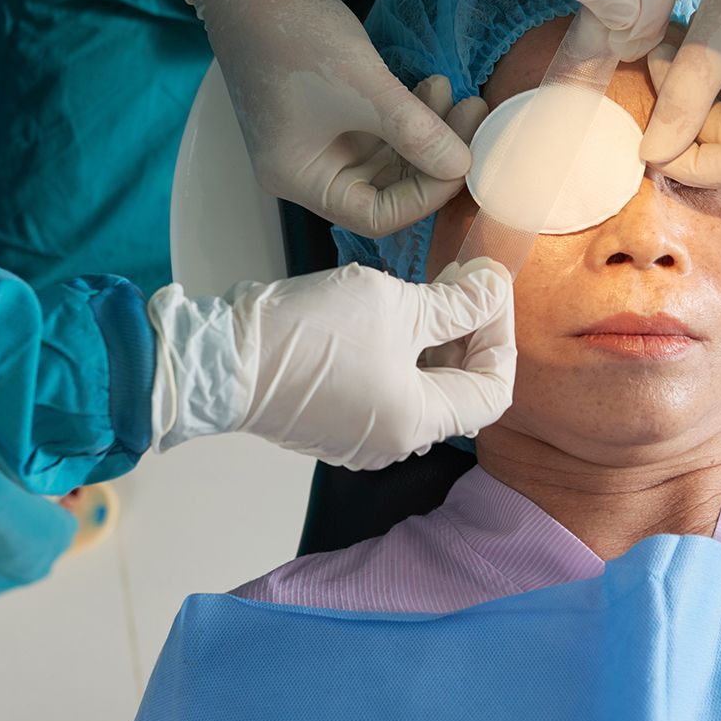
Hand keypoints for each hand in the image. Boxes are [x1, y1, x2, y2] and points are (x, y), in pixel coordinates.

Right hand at [123, 0, 484, 234]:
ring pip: (389, 156)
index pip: (376, 216)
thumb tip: (463, 165)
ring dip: (426, 131)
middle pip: (387, 188)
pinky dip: (409, 113)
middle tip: (473, 119)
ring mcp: (318, 140)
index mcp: (301, 178)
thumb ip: (416, 131)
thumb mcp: (364, 87)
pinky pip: (379, 128)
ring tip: (456, 95)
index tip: (463, 159)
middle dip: (433, 157)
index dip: (426, 195)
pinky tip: (432, 86)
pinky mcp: (328, 112)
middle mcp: (308, 168)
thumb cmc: (289, 34)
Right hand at [148, 259, 515, 469]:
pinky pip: (387, 386)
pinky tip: (394, 311)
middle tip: (464, 280)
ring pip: (422, 386)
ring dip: (436, 338)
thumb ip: (455, 303)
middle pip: (460, 389)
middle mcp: (393, 440)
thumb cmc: (307, 335)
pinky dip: (403, 351)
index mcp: (417, 422)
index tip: (489, 287)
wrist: (219, 358)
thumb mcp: (395, 305)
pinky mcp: (332, 418)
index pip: (494, 388)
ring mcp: (360, 433)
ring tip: (431, 288)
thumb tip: (494, 288)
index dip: (501, 333)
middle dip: (470, 332)